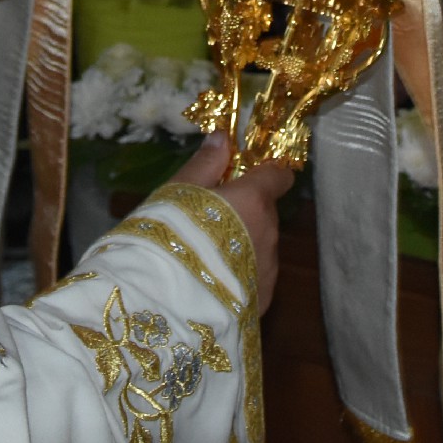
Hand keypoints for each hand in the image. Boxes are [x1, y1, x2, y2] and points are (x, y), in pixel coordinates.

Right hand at [171, 133, 293, 315]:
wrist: (163, 305)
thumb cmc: (167, 237)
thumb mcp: (177, 192)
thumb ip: (205, 164)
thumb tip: (223, 137)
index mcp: (253, 200)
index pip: (279, 176)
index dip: (266, 173)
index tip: (247, 175)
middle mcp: (269, 233)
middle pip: (266, 214)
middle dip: (246, 213)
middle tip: (210, 221)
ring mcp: (268, 271)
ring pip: (262, 247)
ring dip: (244, 246)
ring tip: (206, 259)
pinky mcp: (262, 303)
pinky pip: (256, 279)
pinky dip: (241, 276)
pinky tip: (212, 285)